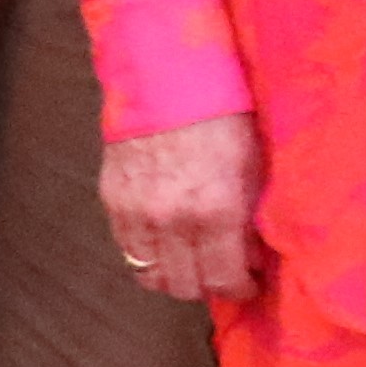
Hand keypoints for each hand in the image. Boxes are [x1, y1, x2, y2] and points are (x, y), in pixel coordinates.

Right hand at [103, 115, 263, 302]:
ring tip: (192, 264)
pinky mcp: (113, 201)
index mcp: (217, 211)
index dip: (240, 288)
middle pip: (186, 286)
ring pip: (152, 277)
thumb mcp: (253, 166)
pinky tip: (166, 244)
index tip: (249, 283)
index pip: (224, 279)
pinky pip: (128, 251)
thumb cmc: (222, 116)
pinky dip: (148, 257)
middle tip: (222, 273)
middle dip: (209, 286)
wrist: (168, 78)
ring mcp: (138, 213)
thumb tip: (251, 255)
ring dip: (174, 277)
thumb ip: (251, 218)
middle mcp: (174, 221)